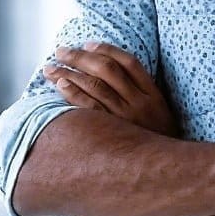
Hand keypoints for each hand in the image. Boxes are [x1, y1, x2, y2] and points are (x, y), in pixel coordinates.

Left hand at [42, 41, 179, 136]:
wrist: (164, 171)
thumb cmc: (157, 141)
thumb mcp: (159, 114)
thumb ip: (142, 95)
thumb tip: (112, 75)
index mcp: (153, 94)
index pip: (129, 62)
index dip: (107, 49)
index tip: (88, 44)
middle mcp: (139, 102)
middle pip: (107, 70)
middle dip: (81, 57)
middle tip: (61, 51)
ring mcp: (125, 118)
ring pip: (94, 86)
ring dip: (69, 73)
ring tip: (51, 67)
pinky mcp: (111, 133)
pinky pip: (89, 109)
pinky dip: (73, 93)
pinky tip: (60, 85)